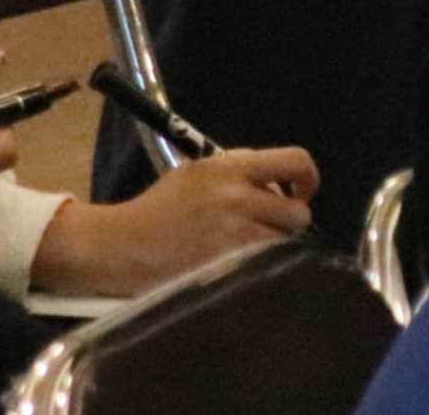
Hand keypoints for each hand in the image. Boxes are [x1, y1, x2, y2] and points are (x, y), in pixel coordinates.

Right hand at [33, 148, 318, 297]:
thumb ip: (237, 173)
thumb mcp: (196, 174)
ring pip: (284, 243)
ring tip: (249, 250)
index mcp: (230, 167)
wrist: (121, 245)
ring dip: (275, 247)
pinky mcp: (226, 265)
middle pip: (298, 212)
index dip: (308, 178)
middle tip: (271, 229)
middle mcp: (238, 196)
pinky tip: (238, 268)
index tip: (300, 193)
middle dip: (289, 223)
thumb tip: (275, 183)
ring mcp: (233, 233)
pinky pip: (264, 266)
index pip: (295, 160)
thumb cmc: (158, 209)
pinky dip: (259, 267)